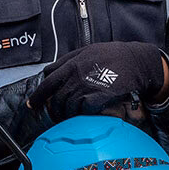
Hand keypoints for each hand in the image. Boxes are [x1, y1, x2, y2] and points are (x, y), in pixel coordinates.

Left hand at [28, 42, 168, 121]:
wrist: (136, 61)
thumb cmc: (114, 55)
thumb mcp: (88, 51)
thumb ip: (70, 60)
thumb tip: (52, 70)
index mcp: (71, 62)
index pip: (47, 80)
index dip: (38, 95)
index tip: (32, 104)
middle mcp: (75, 74)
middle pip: (55, 97)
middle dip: (51, 110)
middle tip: (53, 117)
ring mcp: (86, 86)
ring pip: (67, 106)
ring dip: (66, 115)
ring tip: (68, 118)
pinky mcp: (98, 96)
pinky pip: (82, 111)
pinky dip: (81, 115)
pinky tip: (83, 116)